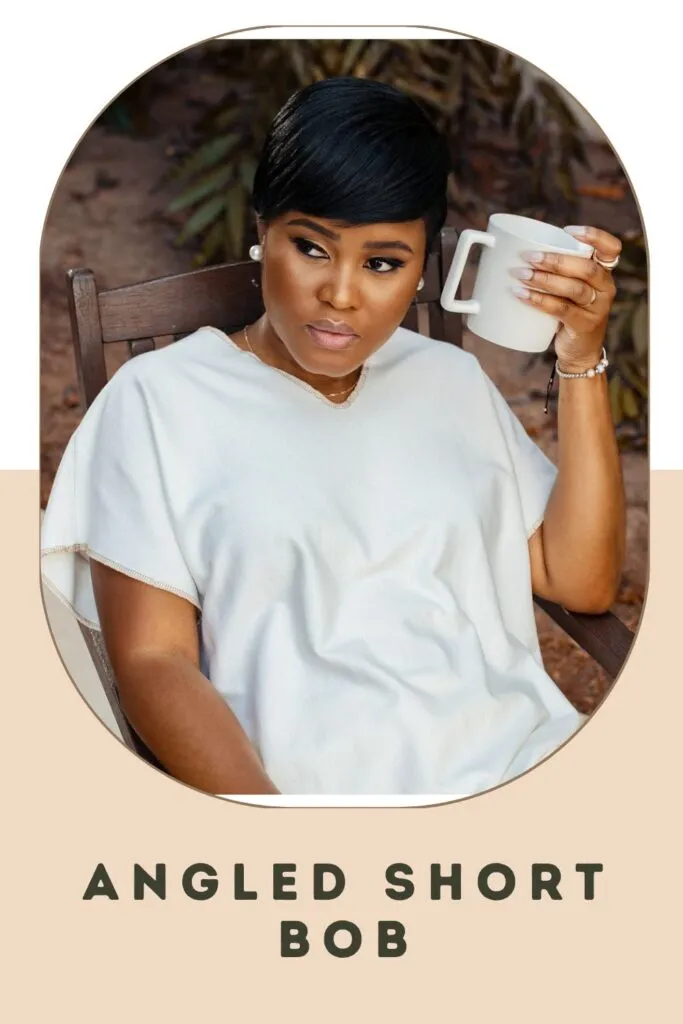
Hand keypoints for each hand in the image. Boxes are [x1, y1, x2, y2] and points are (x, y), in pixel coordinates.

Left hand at [510, 225, 620, 372]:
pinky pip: (562, 309)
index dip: (594, 236)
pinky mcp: (584, 325)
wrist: (579, 353)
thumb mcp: (572, 290)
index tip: (568, 231)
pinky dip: (540, 301)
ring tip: (520, 274)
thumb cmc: (570, 314)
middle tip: (528, 256)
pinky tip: (523, 295)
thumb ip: (560, 272)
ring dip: (544, 279)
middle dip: (555, 260)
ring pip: (573, 288)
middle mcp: (606, 289)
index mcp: (604, 273)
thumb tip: (521, 251)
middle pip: (586, 268)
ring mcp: (598, 308)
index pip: (611, 249)